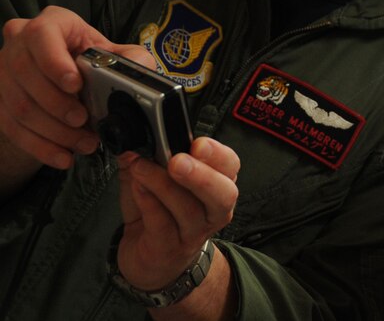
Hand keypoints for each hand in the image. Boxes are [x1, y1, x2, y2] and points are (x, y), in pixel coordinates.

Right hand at [0, 6, 151, 169]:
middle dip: (57, 104)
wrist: (67, 79)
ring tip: (84, 143)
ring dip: (53, 131)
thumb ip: (132, 59)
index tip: (75, 85)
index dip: (55, 62)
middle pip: (25, 73)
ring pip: (19, 104)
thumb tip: (138, 69)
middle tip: (83, 121)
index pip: (43, 35)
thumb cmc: (93, 60)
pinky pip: (11, 127)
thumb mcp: (118, 54)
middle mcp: (20, 42)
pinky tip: (63, 156)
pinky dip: (40, 146)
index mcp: (53, 23)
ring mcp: (4, 71)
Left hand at [116, 137, 239, 291]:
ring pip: (188, 209)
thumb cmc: (157, 217)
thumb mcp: (152, 183)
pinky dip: (148, 202)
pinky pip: (162, 224)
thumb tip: (131, 142)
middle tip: (177, 161)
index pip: (230, 166)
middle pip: (222, 194)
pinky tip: (136, 187)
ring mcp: (193, 234)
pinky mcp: (169, 249)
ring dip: (162, 184)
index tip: (198, 143)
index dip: (217, 154)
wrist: (152, 263)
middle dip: (201, 174)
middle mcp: (213, 211)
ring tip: (140, 167)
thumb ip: (145, 161)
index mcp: (216, 186)